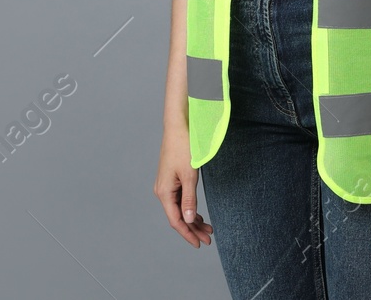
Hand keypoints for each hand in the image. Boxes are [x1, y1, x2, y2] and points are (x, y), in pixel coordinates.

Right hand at [154, 121, 212, 246]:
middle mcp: (162, 191)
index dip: (188, 234)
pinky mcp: (171, 180)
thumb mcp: (189, 175)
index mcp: (164, 192)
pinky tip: (198, 215)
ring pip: (179, 209)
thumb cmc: (183, 148)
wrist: (178, 126)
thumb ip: (189, 199)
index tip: (200, 244)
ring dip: (193, 219)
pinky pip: (179, 200)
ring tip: (207, 228)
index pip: (176, 220)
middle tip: (209, 238)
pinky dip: (189, 209)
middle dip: (193, 228)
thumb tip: (190, 220)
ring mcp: (165, 186)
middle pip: (178, 216)